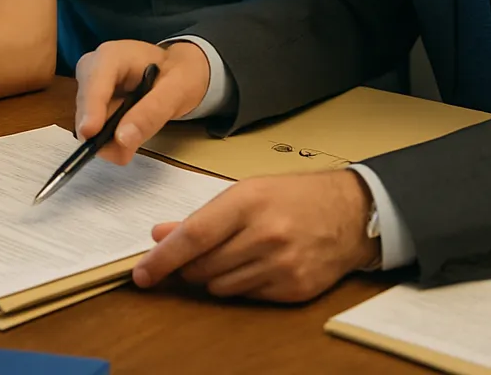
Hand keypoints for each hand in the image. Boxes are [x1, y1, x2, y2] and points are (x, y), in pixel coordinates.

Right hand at [74, 40, 210, 163]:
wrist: (178, 71)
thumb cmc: (179, 74)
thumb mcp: (177, 90)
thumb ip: (152, 112)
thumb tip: (122, 139)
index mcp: (112, 55)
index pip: (95, 81)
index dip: (91, 108)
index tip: (90, 134)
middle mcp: (94, 68)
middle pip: (85, 103)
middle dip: (100, 131)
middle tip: (123, 154)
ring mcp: (91, 86)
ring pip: (86, 119)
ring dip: (106, 139)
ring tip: (131, 145)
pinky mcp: (93, 104)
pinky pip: (93, 127)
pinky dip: (109, 139)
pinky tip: (127, 138)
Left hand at [133, 170, 379, 301]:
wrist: (348, 213)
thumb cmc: (289, 197)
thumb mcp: (243, 193)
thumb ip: (200, 217)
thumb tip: (159, 234)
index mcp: (247, 202)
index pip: (194, 236)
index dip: (163, 258)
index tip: (142, 274)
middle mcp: (265, 235)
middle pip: (203, 266)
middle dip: (187, 266)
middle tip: (192, 254)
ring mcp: (282, 265)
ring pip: (220, 287)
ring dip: (212, 277)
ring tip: (231, 254)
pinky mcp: (295, 290)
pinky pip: (246, 297)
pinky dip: (239, 285)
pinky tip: (254, 265)